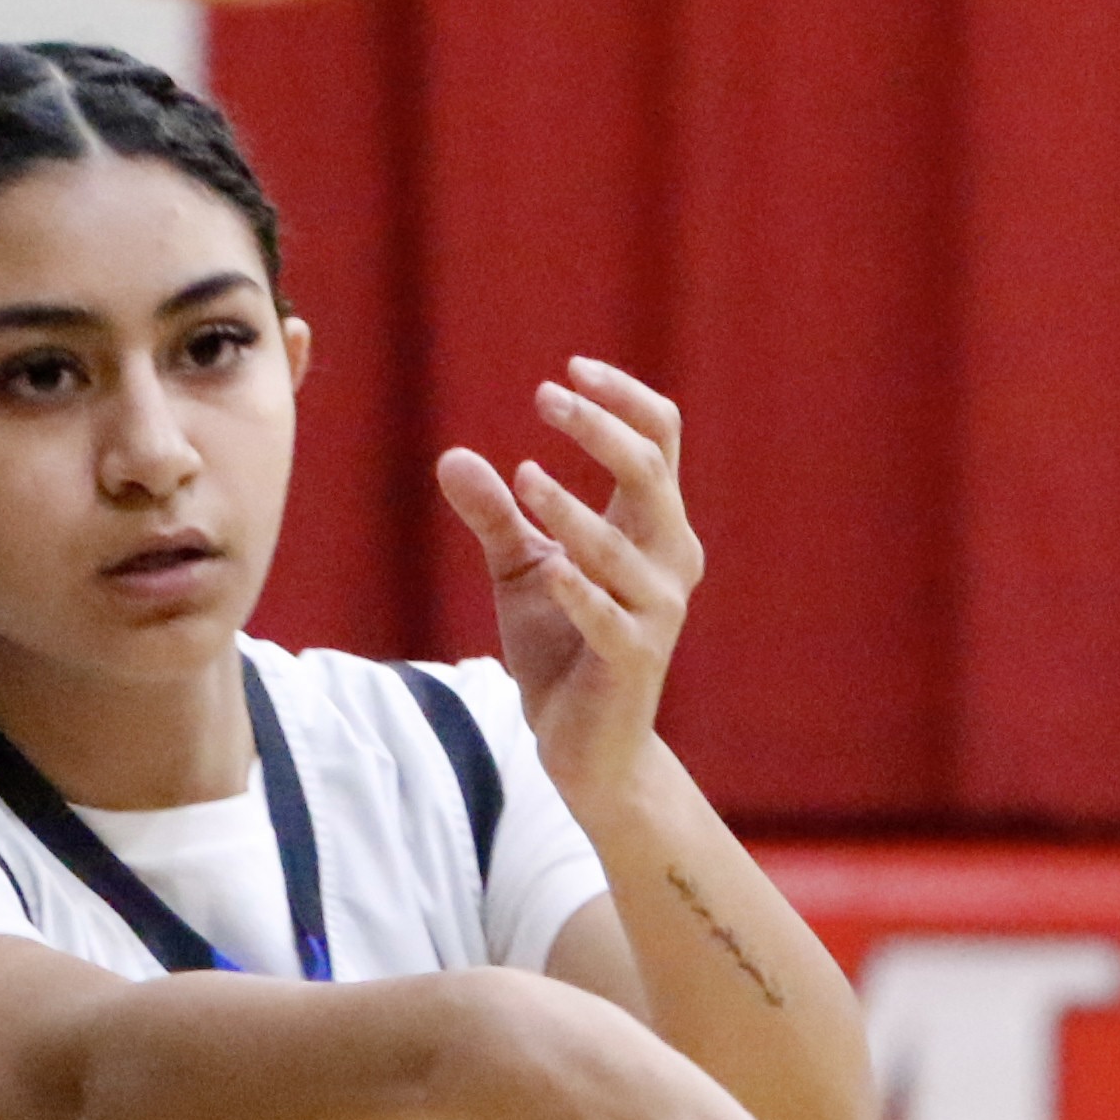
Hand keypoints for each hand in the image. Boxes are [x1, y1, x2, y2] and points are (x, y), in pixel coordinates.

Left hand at [432, 357, 697, 812]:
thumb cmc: (562, 648)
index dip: (622, 398)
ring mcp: (656, 610)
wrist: (588, 747)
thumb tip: (451, 457)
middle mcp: (668, 559)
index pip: (659, 439)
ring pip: (624, 542)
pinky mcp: (633, 659)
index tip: (568, 371)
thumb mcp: (521, 571)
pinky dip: (577, 587)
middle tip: (546, 396)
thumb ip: (495, 517)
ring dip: (573, 509)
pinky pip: (607, 614)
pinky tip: (547, 569)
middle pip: (650, 471)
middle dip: (599, 428)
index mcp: (654, 527)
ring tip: (523, 481)